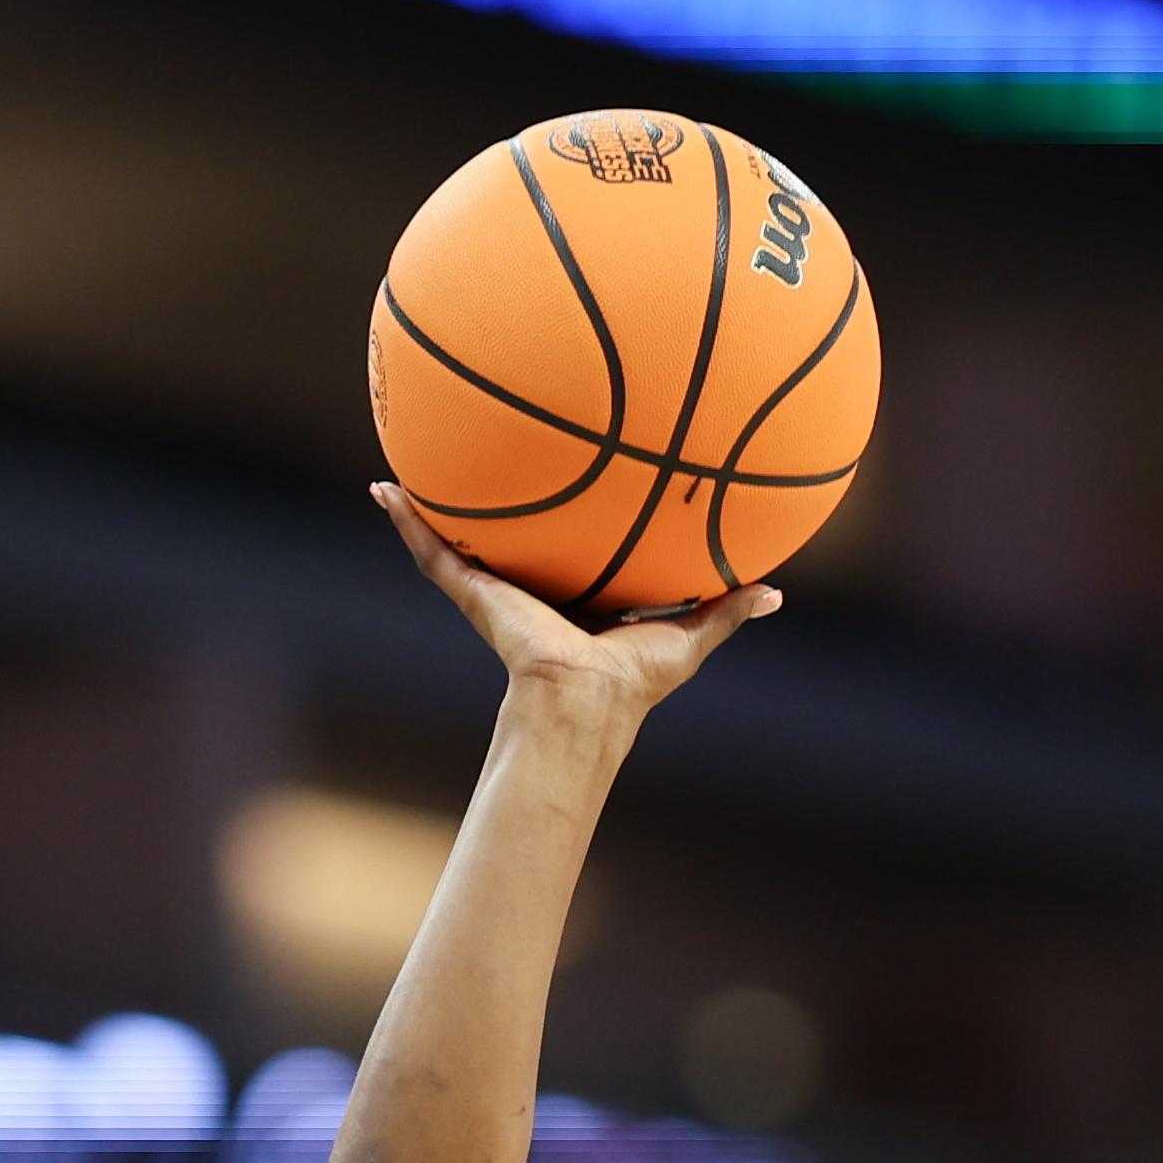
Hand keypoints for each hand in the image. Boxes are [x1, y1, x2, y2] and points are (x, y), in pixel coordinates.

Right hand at [378, 484, 775, 728]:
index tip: (561, 490)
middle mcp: (531, 589)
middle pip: (504, 541)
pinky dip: (405, 521)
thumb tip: (778, 593)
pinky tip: (383, 489)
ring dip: (427, 509)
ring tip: (403, 471)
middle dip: (488, 509)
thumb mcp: (690, 633)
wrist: (585, 701)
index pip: (566, 554)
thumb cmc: (635, 681)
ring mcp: (496, 590)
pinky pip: (432, 552)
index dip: (564, 524)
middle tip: (476, 460)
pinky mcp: (474, 592)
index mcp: (574, 599)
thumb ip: (729, 610)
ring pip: (456, 541)